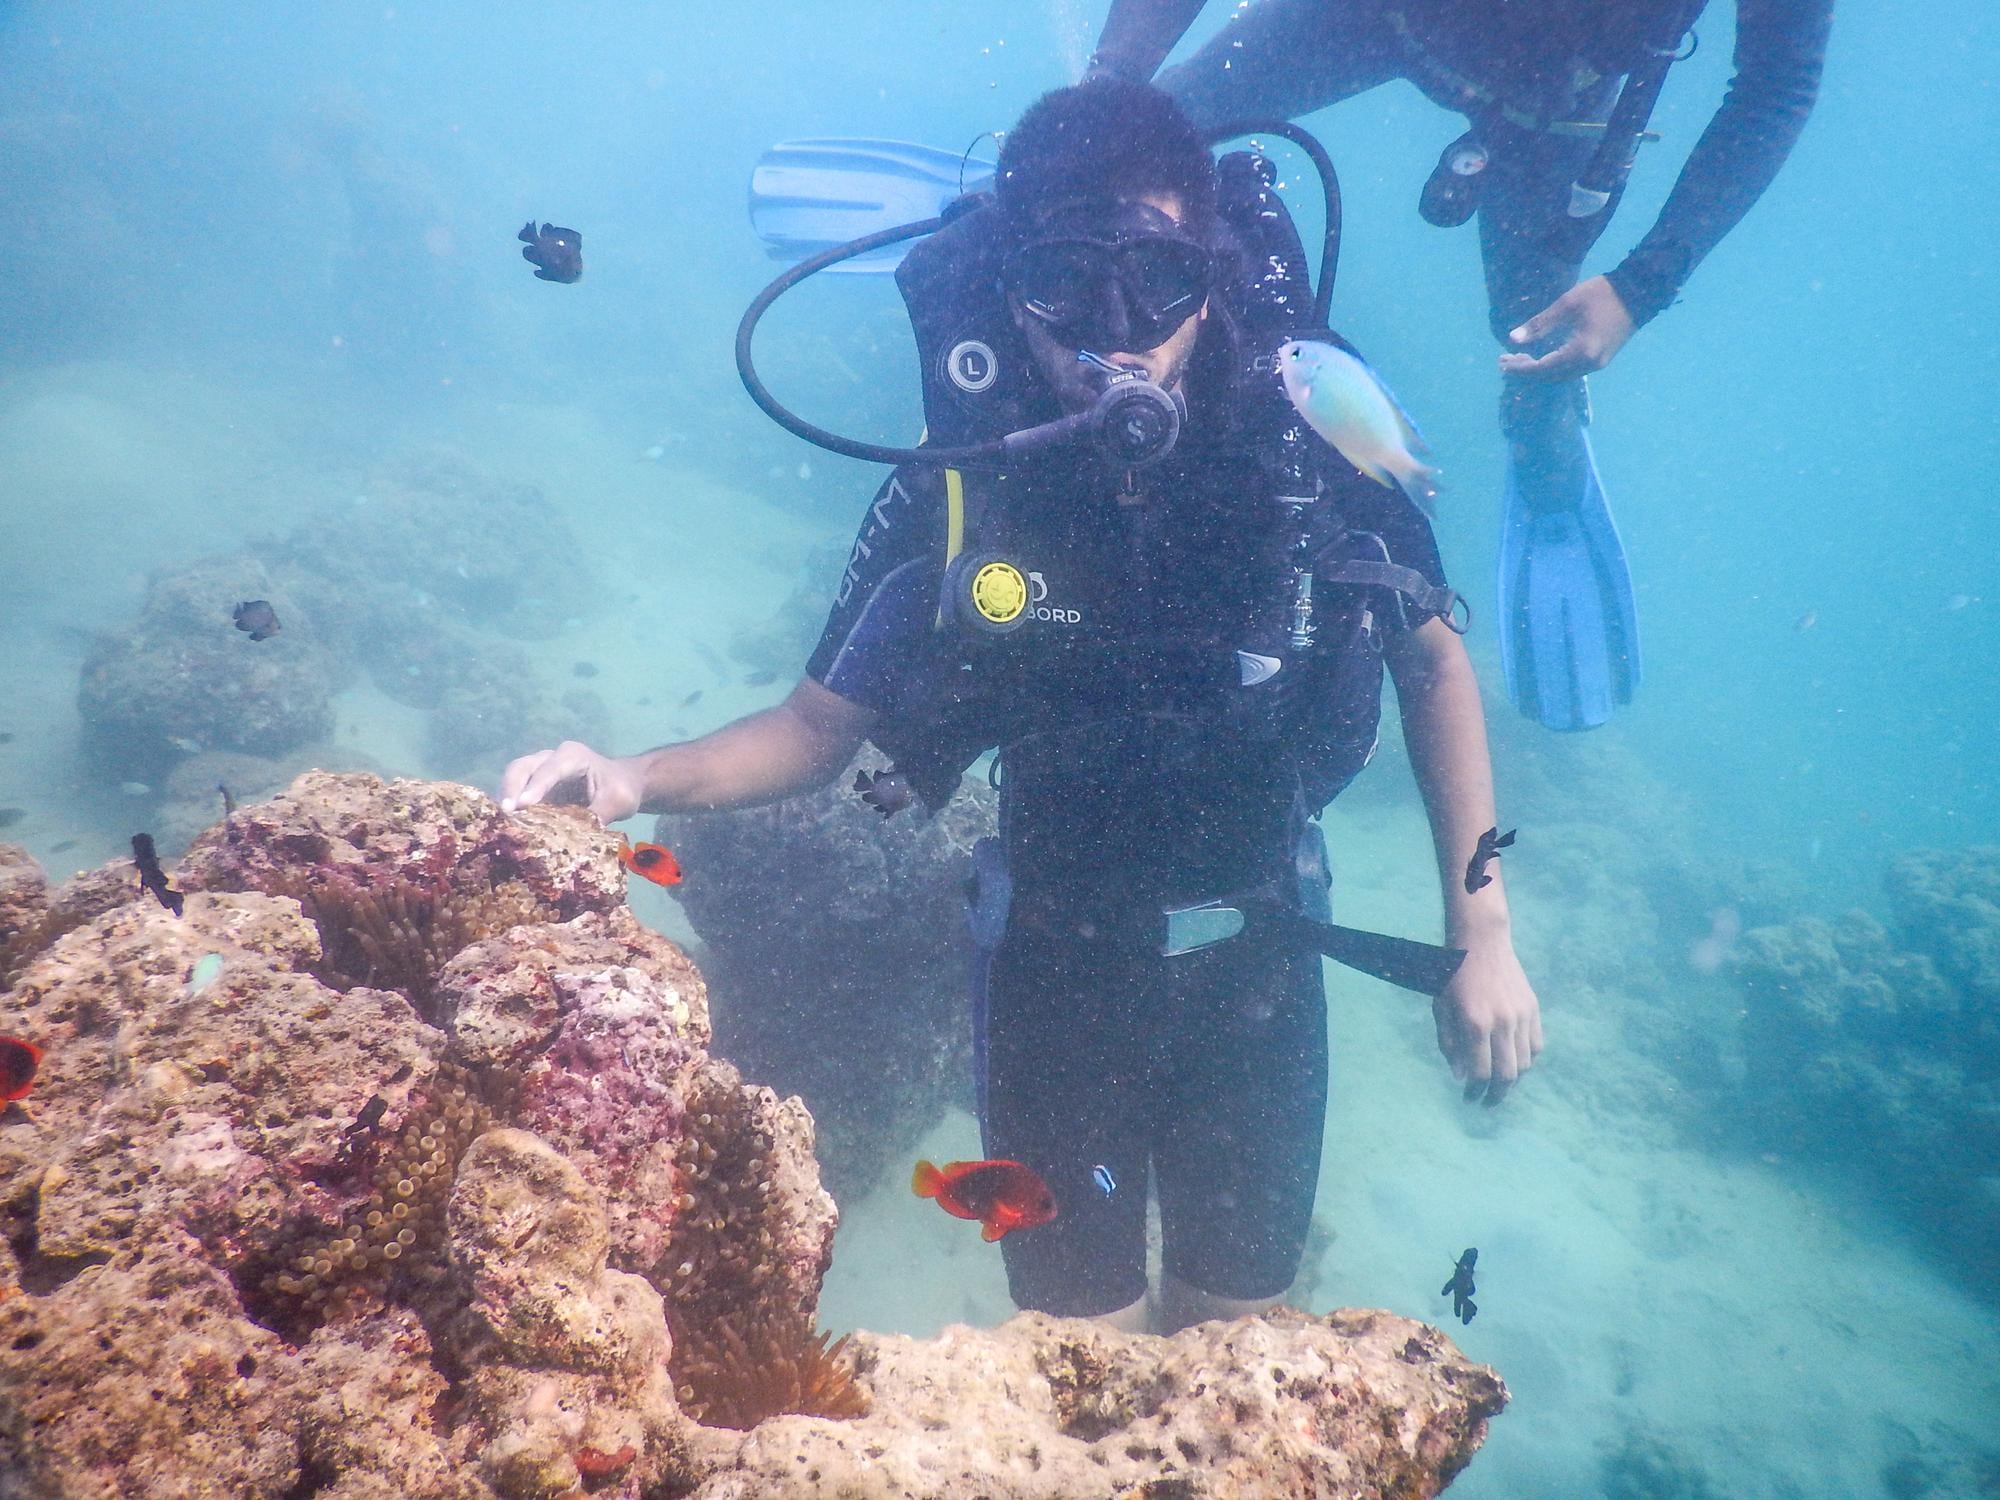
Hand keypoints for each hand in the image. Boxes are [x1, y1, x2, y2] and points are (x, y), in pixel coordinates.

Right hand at [499, 741, 645, 822]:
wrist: (623, 784)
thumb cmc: (622, 788)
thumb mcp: (618, 801)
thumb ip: (598, 814)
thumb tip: (576, 839)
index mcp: (573, 756)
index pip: (551, 769)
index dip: (536, 786)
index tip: (523, 804)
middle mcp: (551, 758)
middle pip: (522, 767)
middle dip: (511, 788)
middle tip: (505, 813)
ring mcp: (539, 770)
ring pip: (514, 777)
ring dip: (507, 798)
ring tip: (501, 822)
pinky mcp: (534, 787)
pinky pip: (517, 792)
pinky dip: (511, 806)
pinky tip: (507, 825)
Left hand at [1432, 936, 1542, 1106]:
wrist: (1481, 942)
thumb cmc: (1453, 976)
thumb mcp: (1441, 1008)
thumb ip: (1449, 1044)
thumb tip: (1461, 1076)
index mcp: (1475, 1023)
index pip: (1481, 1072)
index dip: (1475, 1091)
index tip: (1469, 1098)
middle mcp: (1502, 1023)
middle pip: (1507, 1075)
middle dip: (1497, 1095)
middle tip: (1488, 1102)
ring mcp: (1521, 1016)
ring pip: (1525, 1063)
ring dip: (1512, 1080)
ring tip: (1500, 1084)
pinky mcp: (1533, 1009)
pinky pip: (1537, 1045)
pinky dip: (1527, 1059)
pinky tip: (1514, 1061)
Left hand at [1498, 275, 1634, 380]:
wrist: (1640, 292)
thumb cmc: (1602, 294)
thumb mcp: (1567, 304)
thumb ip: (1540, 324)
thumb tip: (1512, 339)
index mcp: (1581, 351)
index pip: (1542, 368)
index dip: (1520, 368)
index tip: (1502, 362)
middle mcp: (1589, 364)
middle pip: (1549, 377)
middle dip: (1525, 372)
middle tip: (1505, 361)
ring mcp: (1597, 364)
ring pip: (1560, 377)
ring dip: (1538, 371)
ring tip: (1518, 360)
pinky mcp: (1601, 360)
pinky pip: (1570, 371)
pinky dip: (1552, 368)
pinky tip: (1540, 359)